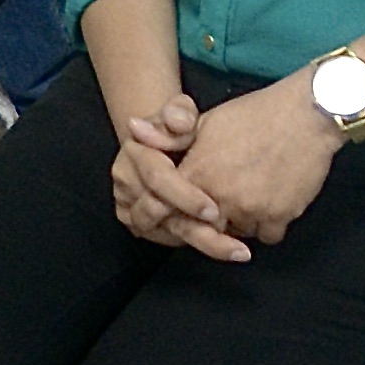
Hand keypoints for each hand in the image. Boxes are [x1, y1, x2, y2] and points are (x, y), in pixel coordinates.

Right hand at [112, 97, 245, 257]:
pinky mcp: (137, 221)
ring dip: (200, 243)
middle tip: (236, 247)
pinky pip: (164, 237)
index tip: (215, 211)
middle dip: (197, 231)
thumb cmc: (179, 125)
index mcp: (136, 152)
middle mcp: (127, 182)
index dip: (186, 197)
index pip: (158, 180)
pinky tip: (222, 246)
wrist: (162, 139)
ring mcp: (129, 205)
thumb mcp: (180, 113)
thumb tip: (179, 122)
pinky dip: (192, 241)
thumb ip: (180, 113)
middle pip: (157, 214)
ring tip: (237, 251)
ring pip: (161, 231)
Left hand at [170, 77, 341, 249]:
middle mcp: (220, 198)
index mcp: (198, 174)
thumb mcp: (207, 119)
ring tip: (250, 194)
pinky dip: (269, 223)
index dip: (175, 214)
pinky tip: (272, 201)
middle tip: (221, 207)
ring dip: (240, 221)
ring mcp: (250, 210)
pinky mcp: (278, 217)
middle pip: (204, 229)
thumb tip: (133, 128)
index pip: (171, 211)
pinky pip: (267, 235)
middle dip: (209, 222)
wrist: (308, 113)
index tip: (185, 211)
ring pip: (237, 233)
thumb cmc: (256, 113)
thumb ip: (168, 134)